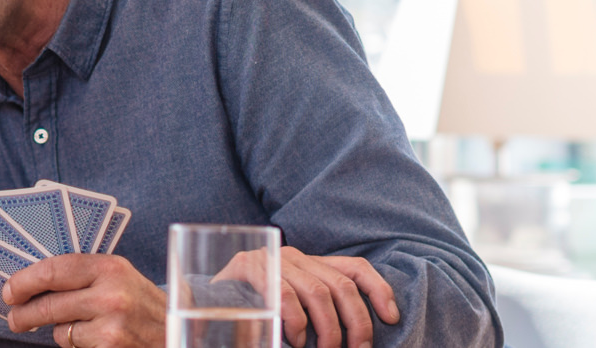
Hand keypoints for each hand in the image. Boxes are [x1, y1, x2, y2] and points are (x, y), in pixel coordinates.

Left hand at [0, 253, 167, 347]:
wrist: (176, 333)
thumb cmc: (141, 304)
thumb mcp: (119, 278)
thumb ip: (83, 275)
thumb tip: (33, 282)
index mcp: (110, 267)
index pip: (54, 269)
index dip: (25, 281)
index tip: (10, 290)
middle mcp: (111, 294)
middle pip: (49, 304)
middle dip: (24, 313)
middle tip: (15, 318)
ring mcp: (112, 325)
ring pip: (60, 329)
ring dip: (60, 330)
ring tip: (78, 327)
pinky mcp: (110, 347)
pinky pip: (74, 346)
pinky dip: (77, 345)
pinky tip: (95, 339)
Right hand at [215, 246, 399, 347]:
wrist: (203, 304)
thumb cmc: (253, 313)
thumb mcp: (293, 311)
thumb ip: (317, 314)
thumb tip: (357, 340)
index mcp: (310, 264)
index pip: (354, 268)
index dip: (379, 289)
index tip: (392, 317)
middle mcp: (294, 256)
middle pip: (341, 284)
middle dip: (357, 322)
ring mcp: (271, 259)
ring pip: (318, 292)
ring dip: (328, 329)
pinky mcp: (248, 266)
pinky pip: (284, 296)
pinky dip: (296, 324)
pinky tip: (294, 340)